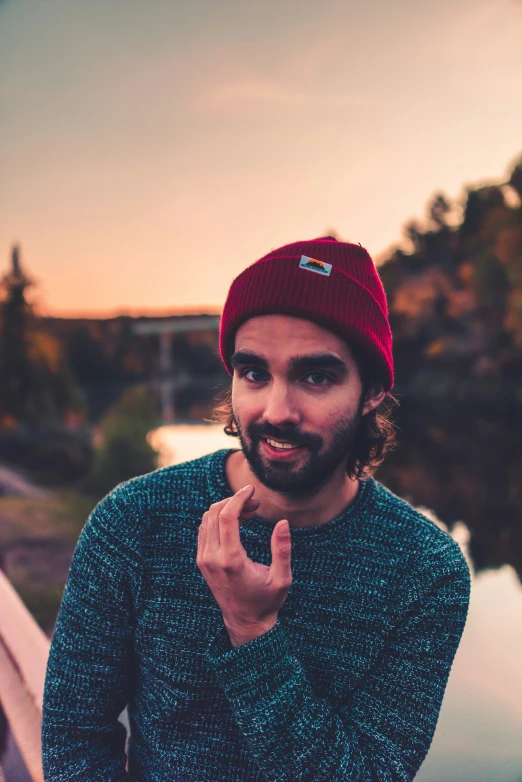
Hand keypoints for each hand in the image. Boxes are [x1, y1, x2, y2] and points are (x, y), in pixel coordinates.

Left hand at [197, 485, 291, 646]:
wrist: (245, 622)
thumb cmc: (267, 601)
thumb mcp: (281, 578)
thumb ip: (283, 550)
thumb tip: (283, 522)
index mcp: (231, 560)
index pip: (226, 517)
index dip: (239, 498)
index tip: (252, 490)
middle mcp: (212, 558)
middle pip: (215, 513)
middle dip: (235, 501)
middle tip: (256, 503)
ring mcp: (203, 559)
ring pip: (207, 519)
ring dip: (227, 508)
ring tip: (249, 512)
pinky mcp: (202, 560)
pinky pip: (204, 529)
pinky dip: (219, 518)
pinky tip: (237, 522)